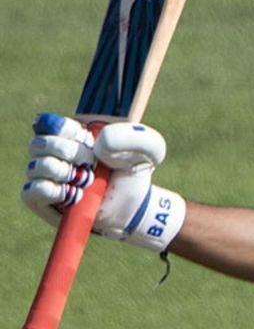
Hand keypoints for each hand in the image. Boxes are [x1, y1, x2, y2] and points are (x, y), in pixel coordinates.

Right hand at [22, 113, 185, 251]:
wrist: (134, 206)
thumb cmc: (134, 172)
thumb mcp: (148, 149)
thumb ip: (131, 136)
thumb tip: (99, 144)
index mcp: (72, 135)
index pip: (47, 122)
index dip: (63, 128)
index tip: (86, 137)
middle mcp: (53, 154)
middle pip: (39, 143)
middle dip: (68, 152)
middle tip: (92, 163)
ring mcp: (45, 177)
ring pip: (36, 166)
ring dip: (65, 173)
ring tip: (88, 182)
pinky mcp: (42, 201)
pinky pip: (31, 191)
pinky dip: (54, 192)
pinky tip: (75, 195)